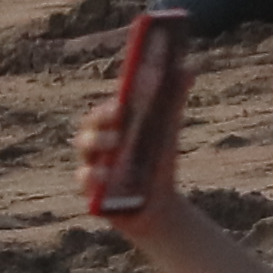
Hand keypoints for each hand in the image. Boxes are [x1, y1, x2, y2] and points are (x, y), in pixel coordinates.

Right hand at [70, 85, 183, 226]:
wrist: (158, 203)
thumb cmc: (156, 160)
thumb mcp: (166, 130)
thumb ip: (173, 100)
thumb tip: (188, 68)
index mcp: (109, 128)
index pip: (102, 112)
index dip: (109, 106)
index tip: (122, 103)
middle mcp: (95, 145)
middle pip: (89, 129)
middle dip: (101, 122)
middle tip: (120, 116)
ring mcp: (91, 167)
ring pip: (85, 152)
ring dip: (98, 144)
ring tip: (116, 142)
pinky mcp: (91, 192)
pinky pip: (85, 181)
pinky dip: (93, 177)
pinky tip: (105, 175)